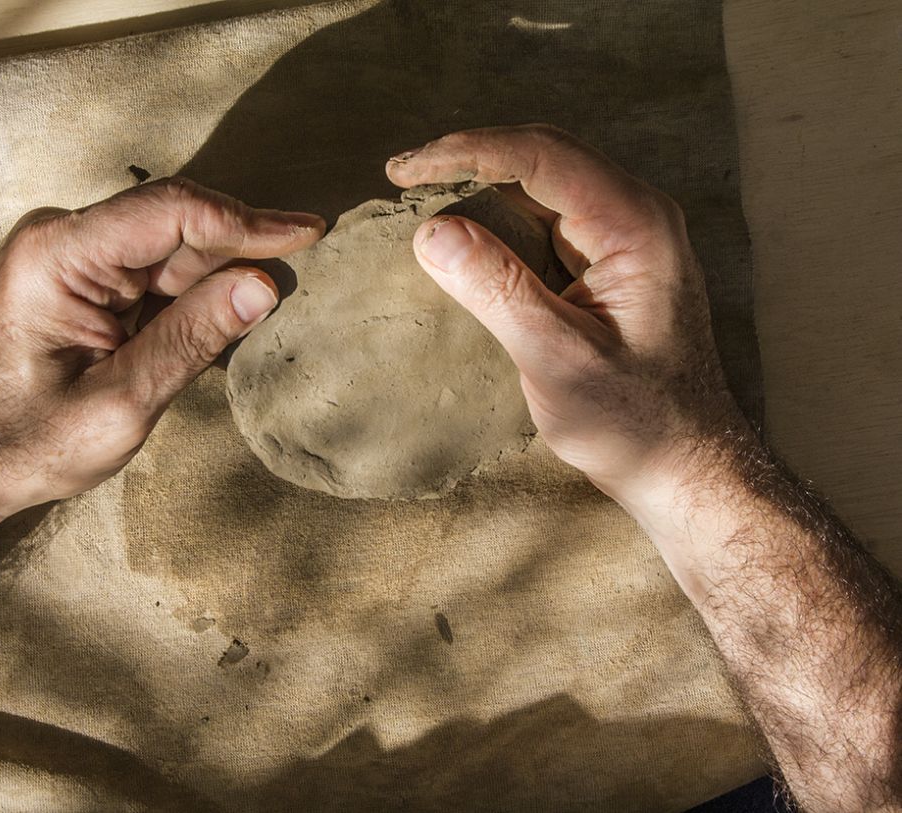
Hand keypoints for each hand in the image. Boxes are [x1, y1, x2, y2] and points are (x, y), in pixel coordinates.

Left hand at [0, 178, 323, 536]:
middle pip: (171, 225)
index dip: (247, 221)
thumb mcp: (117, 406)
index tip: (309, 233)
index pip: (172, 212)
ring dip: (214, 275)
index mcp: (56, 257)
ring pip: (162, 250)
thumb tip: (263, 287)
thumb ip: (190, 341)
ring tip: (265, 304)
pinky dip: (184, 295)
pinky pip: (142, 274)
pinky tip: (218, 317)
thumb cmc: (16, 446)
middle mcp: (56, 240)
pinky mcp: (67, 281)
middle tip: (306, 266)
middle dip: (239, 247)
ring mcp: (60, 258)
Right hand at [386, 126, 748, 506]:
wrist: (682, 464)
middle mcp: (635, 215)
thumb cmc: (633, 420)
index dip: (466, 152)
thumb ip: (498, 290)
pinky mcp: (607, 263)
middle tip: (401, 175)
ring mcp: (623, 237)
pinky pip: (545, 219)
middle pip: (542, 154)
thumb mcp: (557, 358)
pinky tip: (461, 232)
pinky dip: (497, 218)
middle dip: (468, 156)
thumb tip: (432, 231)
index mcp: (635, 225)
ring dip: (480, 184)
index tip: (404, 172)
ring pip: (542, 184)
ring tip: (419, 195)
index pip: (541, 156)